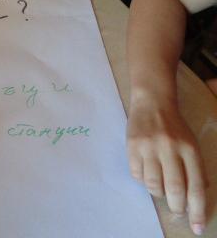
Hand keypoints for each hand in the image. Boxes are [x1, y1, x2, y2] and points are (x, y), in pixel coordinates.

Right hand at [127, 102, 206, 235]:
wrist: (152, 102)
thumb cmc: (174, 127)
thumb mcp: (191, 145)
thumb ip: (195, 169)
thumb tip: (195, 197)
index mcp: (189, 150)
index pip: (195, 187)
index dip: (197, 210)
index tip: (196, 227)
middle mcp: (170, 148)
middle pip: (174, 188)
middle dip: (176, 207)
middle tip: (177, 211)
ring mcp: (149, 147)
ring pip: (153, 184)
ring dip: (158, 192)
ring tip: (160, 187)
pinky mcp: (132, 146)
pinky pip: (137, 175)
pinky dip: (142, 179)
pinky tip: (146, 171)